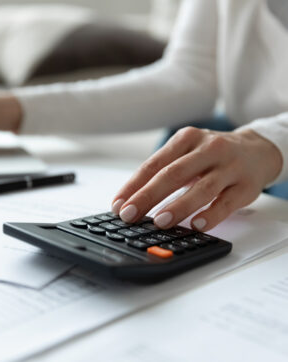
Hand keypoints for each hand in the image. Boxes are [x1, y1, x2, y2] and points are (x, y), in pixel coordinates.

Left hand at [112, 127, 282, 231]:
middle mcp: (208, 149)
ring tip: (159, 222)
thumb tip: (132, 199)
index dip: (133, 186)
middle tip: (129, 215)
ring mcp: (229, 167)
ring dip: (178, 207)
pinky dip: (211, 215)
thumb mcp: (187, 153)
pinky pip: (226, 202)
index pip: (153, 164)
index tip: (118, 205)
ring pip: (201, 188)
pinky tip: (197, 225)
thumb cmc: (212, 155)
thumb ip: (163, 171)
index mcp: (186, 139)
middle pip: (173, 174)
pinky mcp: (246, 186)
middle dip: (147, 196)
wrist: (258, 150)